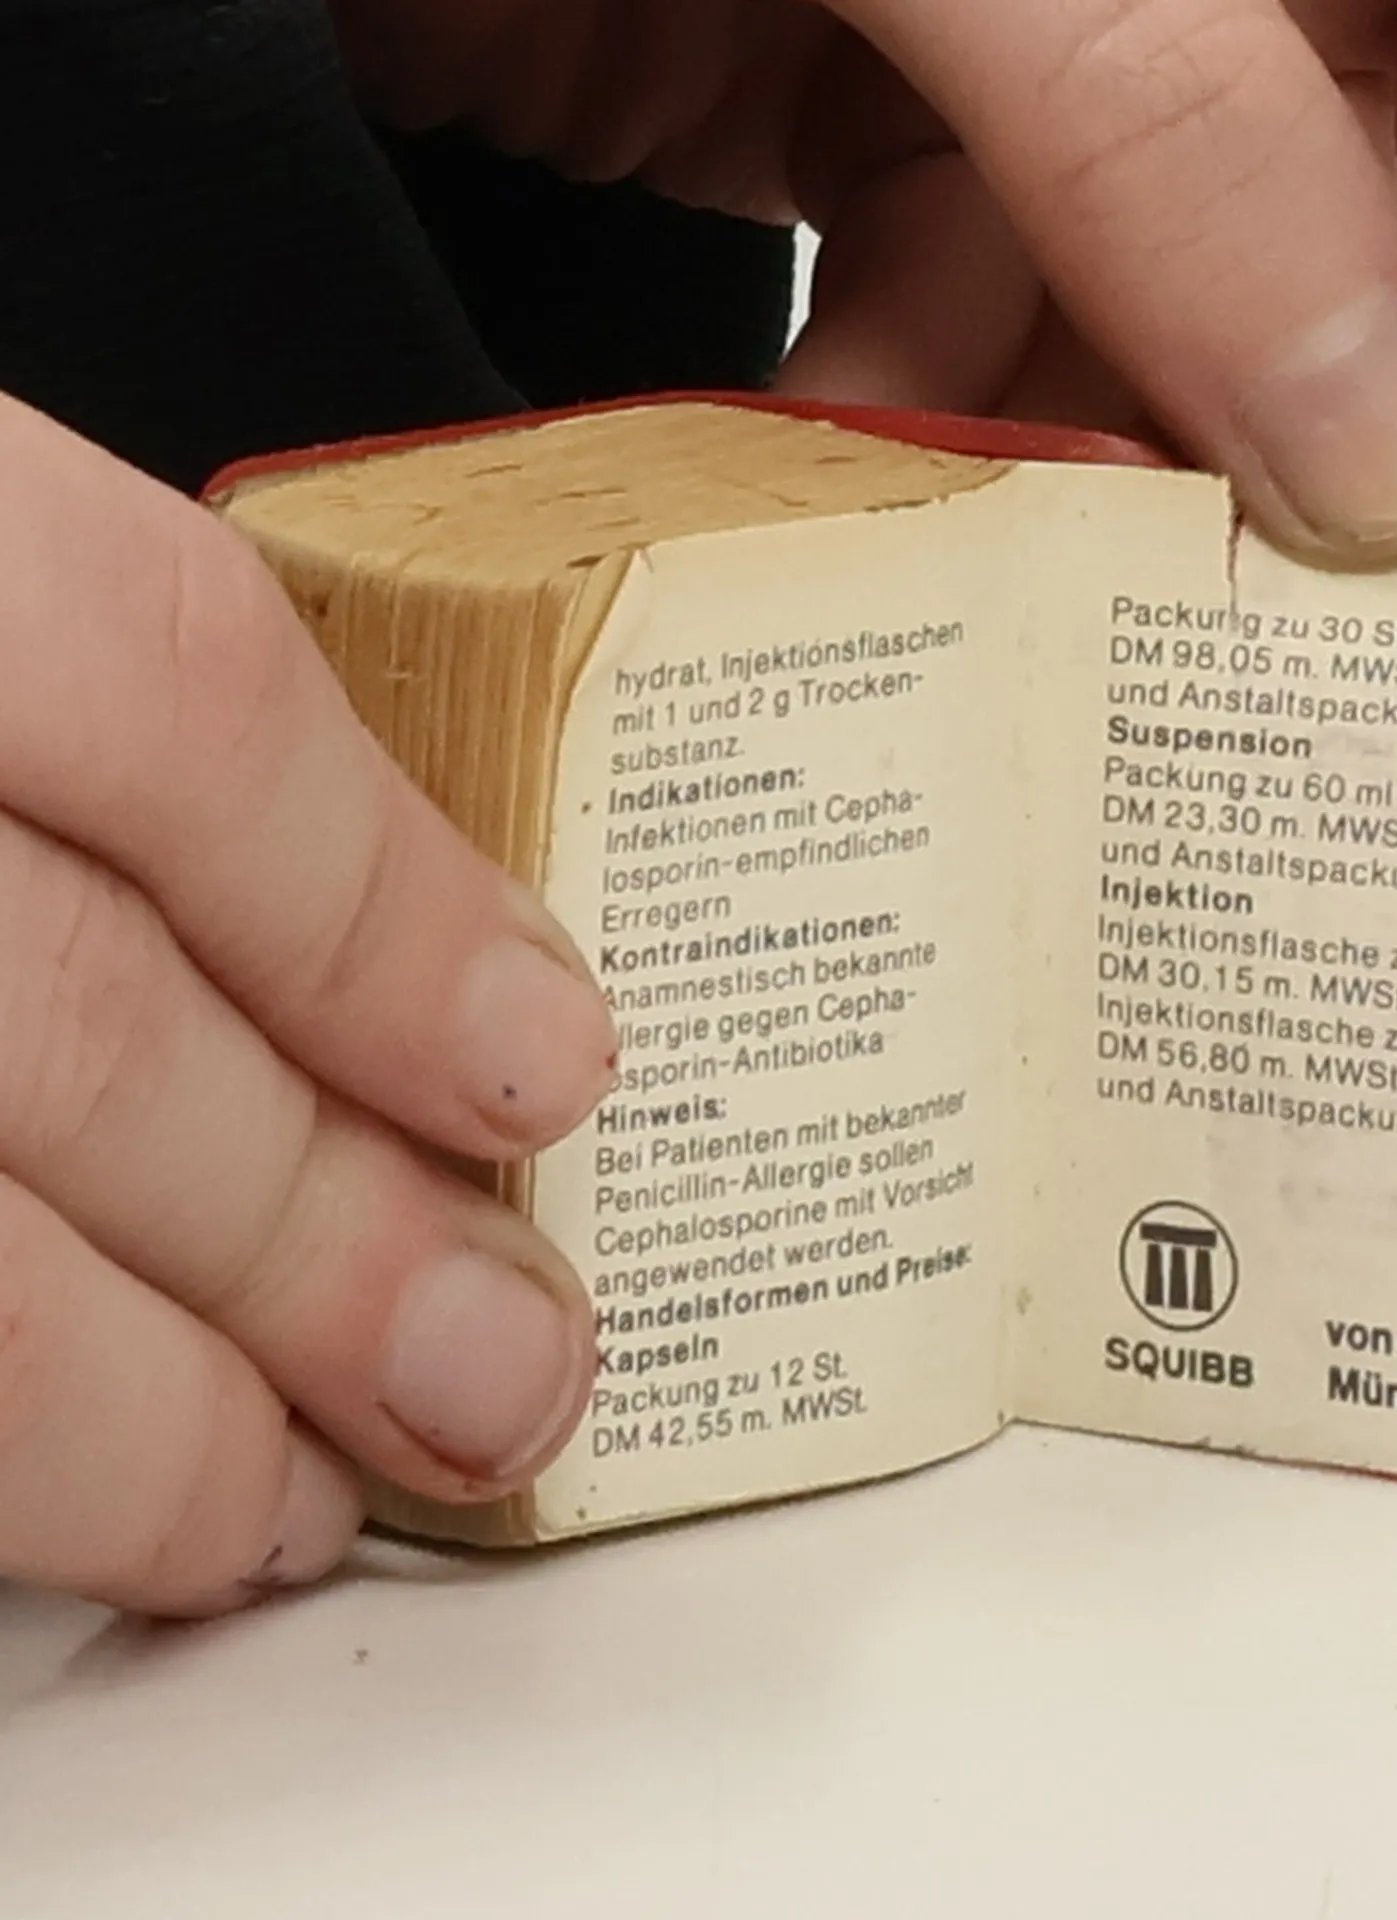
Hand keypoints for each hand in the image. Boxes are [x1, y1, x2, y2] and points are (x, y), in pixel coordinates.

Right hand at [0, 396, 614, 1615]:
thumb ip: (77, 726)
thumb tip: (401, 959)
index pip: (160, 683)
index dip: (384, 902)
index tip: (541, 1062)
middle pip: (66, 1022)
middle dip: (317, 1229)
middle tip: (499, 1363)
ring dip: (138, 1421)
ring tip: (295, 1493)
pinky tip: (84, 1493)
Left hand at [332, 0, 1396, 564]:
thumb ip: (1181, 141)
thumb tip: (1387, 458)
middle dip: (1352, 444)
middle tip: (1266, 638)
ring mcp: (1128, 63)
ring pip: (1217, 338)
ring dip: (1111, 479)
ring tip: (1035, 607)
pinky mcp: (956, 149)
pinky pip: (1014, 335)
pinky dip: (938, 431)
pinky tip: (858, 488)